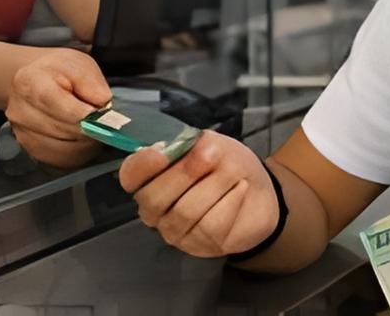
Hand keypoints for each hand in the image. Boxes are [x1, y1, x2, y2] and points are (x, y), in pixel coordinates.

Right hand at [5, 48, 111, 168]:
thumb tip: (102, 100)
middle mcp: (19, 110)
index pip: (53, 102)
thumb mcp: (78, 64)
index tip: (100, 115)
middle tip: (104, 119)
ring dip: (86, 141)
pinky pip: (61, 159)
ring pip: (64, 148)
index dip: (80, 112)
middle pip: (62, 128)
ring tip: (94, 126)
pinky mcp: (30, 150)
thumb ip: (90, 80)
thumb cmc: (60, 73)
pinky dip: (79, 151)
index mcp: (28, 82)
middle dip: (89, 126)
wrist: (39, 82)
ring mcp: (22, 133)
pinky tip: (84, 138)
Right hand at [119, 131, 278, 258]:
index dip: (142, 165)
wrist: (258, 192)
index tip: (162, 151)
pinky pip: (210, 225)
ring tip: (234, 173)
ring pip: (184, 212)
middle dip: (185, 173)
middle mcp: (154, 209)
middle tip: (211, 156)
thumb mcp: (214, 145)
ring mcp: (174, 231)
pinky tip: (241, 189)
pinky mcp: (199, 245)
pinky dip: (230, 202)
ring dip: (215, 186)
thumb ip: (200, 144)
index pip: (131, 175)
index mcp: (150, 178)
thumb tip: (199, 149)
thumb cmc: (226, 165)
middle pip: (154, 198)